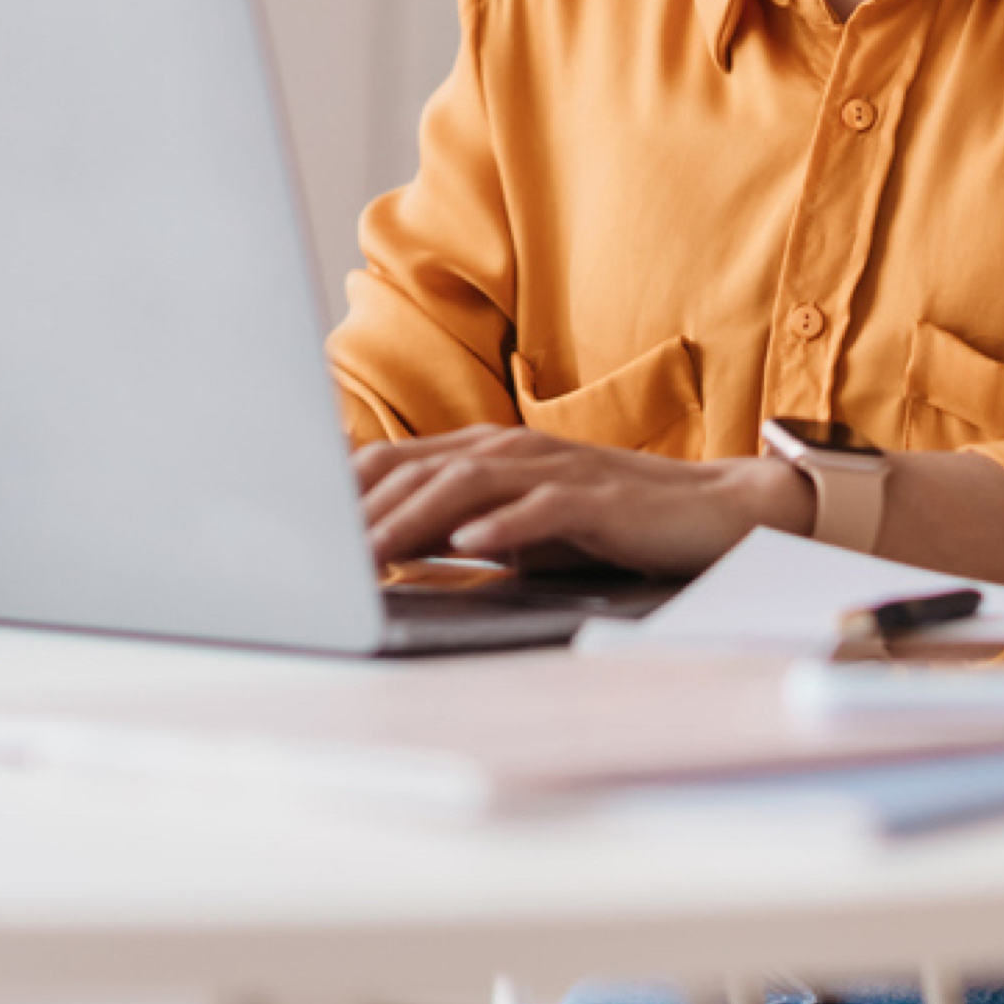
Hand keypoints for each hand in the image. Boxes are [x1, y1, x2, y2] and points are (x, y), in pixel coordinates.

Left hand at [353, 426, 815, 581]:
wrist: (711, 513)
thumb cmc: (607, 523)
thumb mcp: (518, 525)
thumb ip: (456, 524)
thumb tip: (380, 547)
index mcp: (484, 452)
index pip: (393, 463)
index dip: (340, 495)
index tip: (291, 530)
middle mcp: (511, 449)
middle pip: (416, 470)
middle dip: (358, 513)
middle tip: (312, 554)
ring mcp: (554, 468)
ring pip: (465, 484)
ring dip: (411, 519)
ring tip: (369, 552)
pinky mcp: (596, 497)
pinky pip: (539, 508)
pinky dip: (500, 525)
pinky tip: (467, 546)